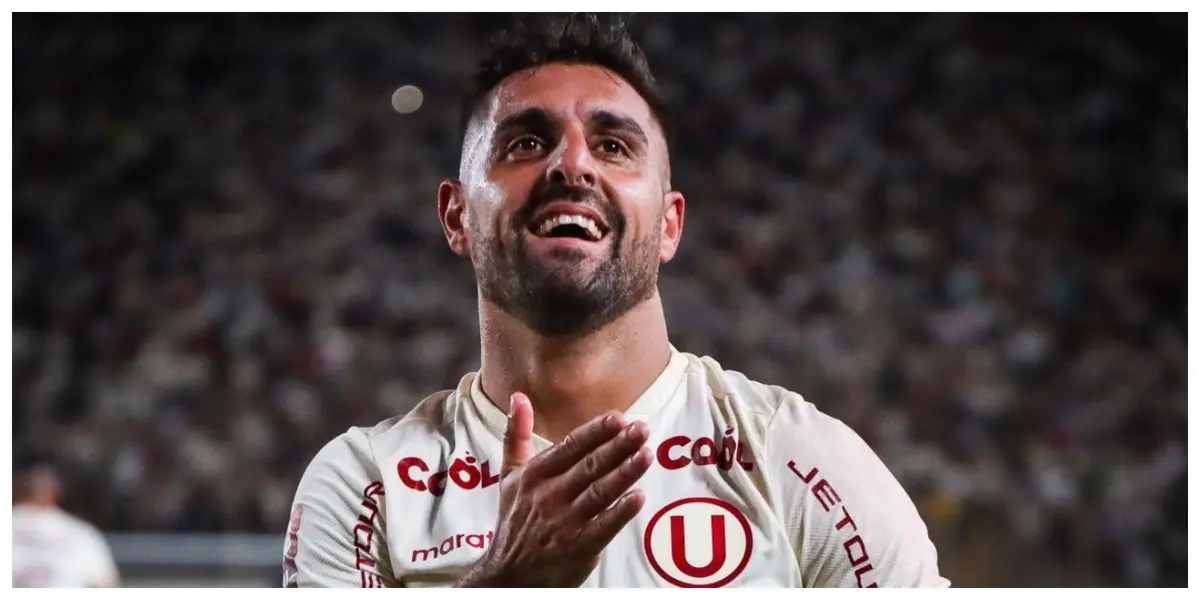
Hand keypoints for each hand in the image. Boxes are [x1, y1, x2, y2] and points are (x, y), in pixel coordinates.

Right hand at [457, 392, 651, 586]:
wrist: (508, 573)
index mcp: (535, 475)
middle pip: (589, 466)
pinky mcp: (579, 548)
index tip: (618, 418)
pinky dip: (621, 512)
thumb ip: (516, 434)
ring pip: (600, 492)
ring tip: (646, 455)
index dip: (596, 432)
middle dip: (618, 446)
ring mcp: (565, 522)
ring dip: (625, 473)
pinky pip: (604, 526)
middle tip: (642, 430)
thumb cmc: (514, 520)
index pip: (570, 447)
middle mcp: (549, 496)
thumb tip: (519, 396)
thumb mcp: (508, 475)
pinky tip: (640, 497)